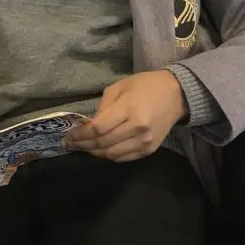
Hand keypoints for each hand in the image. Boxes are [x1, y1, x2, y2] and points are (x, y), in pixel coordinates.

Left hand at [65, 70, 187, 162]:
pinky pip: (124, 158)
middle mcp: (137, 128)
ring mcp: (145, 141)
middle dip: (83, 145)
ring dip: (94, 152)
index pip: (98, 128)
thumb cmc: (145, 86)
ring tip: (84, 147)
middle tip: (70, 144)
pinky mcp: (149, 150)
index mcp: (128, 108)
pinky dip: (109, 156)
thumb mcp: (120, 86)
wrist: (176, 95)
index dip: (80, 135)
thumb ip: (103, 106)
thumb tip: (89, 125)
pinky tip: (101, 150)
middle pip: (103, 143)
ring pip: (112, 154)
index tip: (68, 136)